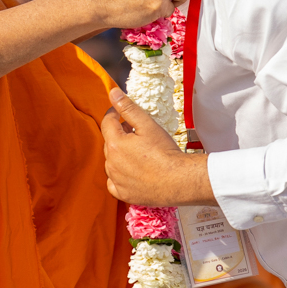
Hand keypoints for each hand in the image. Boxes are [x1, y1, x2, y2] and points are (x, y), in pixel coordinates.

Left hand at [102, 87, 216, 206]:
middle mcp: (111, 163)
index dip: (113, 114)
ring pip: (112, 162)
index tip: (119, 112)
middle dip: (119, 135)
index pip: (107, 123)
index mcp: (114, 144)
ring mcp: (116, 180)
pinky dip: (120, 176)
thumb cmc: (165, 152)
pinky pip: (115, 182)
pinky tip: (134, 172)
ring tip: (139, 152)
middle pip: (109, 142)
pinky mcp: (123, 194)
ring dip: (120, 155)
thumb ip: (128, 108)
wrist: (179, 180)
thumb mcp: (147, 125)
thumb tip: (113, 93)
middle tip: (136, 133)